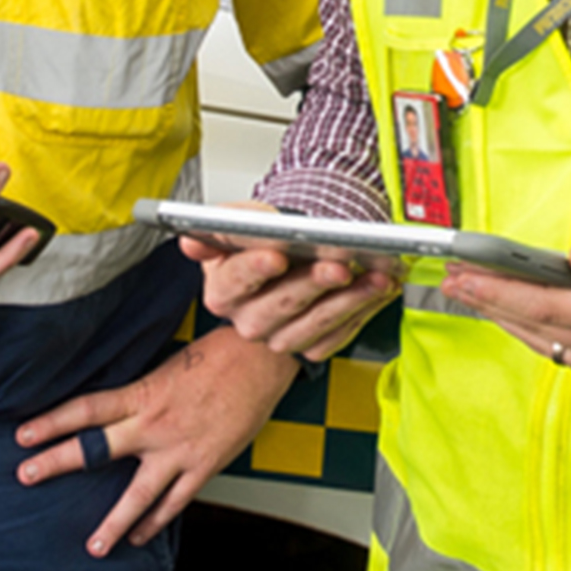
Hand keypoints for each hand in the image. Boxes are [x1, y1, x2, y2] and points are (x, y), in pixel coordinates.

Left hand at [13, 326, 298, 554]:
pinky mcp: (204, 465)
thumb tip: (118, 410)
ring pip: (137, 494)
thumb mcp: (168, 367)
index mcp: (142, 395)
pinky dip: (155, 521)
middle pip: (95, 449)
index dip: (51, 423)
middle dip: (56, 462)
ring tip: (93, 547)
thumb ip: (142, 394)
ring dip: (112, 523)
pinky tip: (139, 536)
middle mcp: (153, 425)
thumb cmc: (218, 356)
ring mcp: (178, 450)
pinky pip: (175, 502)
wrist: (261, 359)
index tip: (22, 436)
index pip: (85, 410)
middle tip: (26, 476)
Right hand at [186, 205, 400, 361]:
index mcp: (224, 289)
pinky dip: (363, 312)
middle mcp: (248, 319)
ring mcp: (280, 338)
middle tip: (340, 265)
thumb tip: (191, 242)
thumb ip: (224, 226)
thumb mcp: (244, 222)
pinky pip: (338, 336)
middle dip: (313, 284)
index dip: (255, 268)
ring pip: (314, 325)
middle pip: (279, 306)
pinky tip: (379, 290)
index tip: (276, 255)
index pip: (234, 281)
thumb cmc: (269, 240)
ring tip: (376, 277)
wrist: (295, 257)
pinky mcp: (310, 348)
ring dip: (350, 300)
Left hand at [441, 225, 570, 395]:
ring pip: (545, 343)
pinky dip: (538, 332)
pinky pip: (564, 354)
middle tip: (453, 279)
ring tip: (474, 293)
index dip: (496, 291)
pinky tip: (518, 313)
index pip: (542, 305)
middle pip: (535, 327)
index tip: (462, 277)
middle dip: (490, 302)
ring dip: (508, 318)